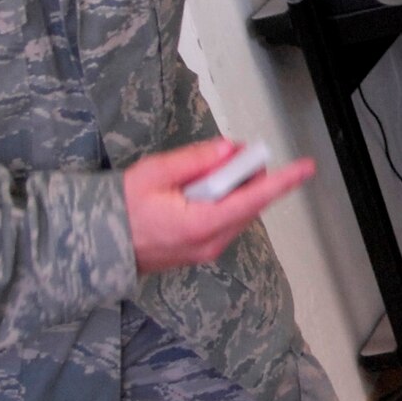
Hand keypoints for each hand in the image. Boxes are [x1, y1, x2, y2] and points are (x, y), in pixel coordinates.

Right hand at [123, 138, 313, 273]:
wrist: (96, 243)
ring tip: (216, 168)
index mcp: (200, 224)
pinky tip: (206, 188)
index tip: (305, 168)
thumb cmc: (120, 208)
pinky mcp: (200, 250)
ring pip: (239, 212)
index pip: (252, 200)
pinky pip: (225, 220)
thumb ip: (196, 160)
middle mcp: (210, 243)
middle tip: (239, 152)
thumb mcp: (155, 173)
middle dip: (251, 176)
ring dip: (236, 188)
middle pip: (249, 204)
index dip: (282, 182)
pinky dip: (224, 201)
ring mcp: (206, 250)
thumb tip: (229, 150)